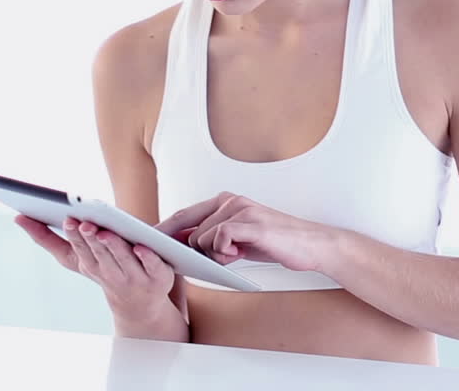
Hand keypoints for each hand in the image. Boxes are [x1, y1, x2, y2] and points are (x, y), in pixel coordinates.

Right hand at [14, 215, 174, 317]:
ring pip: (122, 259)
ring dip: (113, 246)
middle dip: (91, 238)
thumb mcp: (75, 257)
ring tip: (106, 231)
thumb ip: (47, 238)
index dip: (75, 236)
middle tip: (84, 222)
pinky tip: (140, 245)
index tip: (69, 220)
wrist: (139, 303)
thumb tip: (18, 217)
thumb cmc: (104, 269)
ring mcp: (134, 277)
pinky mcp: (158, 277)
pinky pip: (152, 265)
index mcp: (90, 265)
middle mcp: (110, 273)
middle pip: (99, 253)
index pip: (80, 249)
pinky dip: (146, 256)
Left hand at [155, 192, 333, 272]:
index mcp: (226, 201)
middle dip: (188, 246)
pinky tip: (240, 254)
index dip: (165, 228)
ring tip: (237, 254)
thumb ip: (214, 240)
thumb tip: (186, 248)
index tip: (149, 240)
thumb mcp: (239, 241)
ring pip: (202, 237)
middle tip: (195, 256)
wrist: (310, 245)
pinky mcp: (249, 223)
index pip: (185, 214)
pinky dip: (225, 252)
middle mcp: (230, 201)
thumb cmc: (275, 243)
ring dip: (214, 254)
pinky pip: (219, 239)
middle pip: (188, 226)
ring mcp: (240, 210)